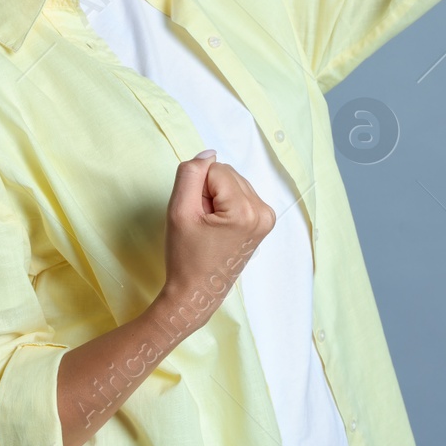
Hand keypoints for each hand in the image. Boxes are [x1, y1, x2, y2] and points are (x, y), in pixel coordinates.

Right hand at [159, 150, 274, 331]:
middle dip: (208, 191)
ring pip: (232, 182)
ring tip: (209, 227)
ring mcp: (266, 218)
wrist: (196, 293)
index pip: (214, 169)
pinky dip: (225, 204)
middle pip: (226, 174)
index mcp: (246, 210)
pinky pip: (240, 194)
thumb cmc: (185, 256)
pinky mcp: (264, 222)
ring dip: (216, 198)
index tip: (195, 216)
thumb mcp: (179, 211)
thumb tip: (209, 153)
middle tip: (200, 222)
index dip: (196, 188)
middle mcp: (264, 211)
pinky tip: (218, 227)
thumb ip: (190, 174)